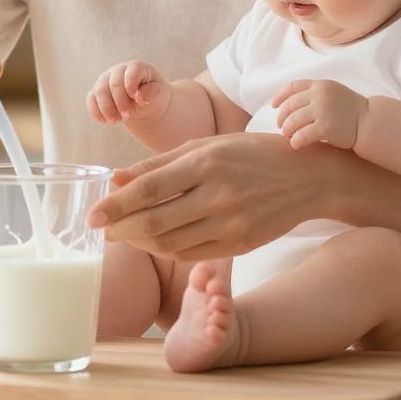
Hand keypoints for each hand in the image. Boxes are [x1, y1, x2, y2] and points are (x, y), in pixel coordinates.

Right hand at [86, 61, 170, 125]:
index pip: (132, 71)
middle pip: (114, 84)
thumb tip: (140, 97)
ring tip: (117, 121)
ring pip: (100, 91)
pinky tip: (104, 121)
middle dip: (120, 102)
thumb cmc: (154, 95)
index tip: (135, 97)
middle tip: (128, 115)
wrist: (144, 103)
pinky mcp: (97, 92)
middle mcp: (119, 70)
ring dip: (107, 108)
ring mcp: (106, 80)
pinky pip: (91, 99)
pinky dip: (96, 111)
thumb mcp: (159, 94)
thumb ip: (153, 93)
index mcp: (136, 67)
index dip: (131, 84)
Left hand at [87, 133, 333, 260]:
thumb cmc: (251, 154)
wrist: (308, 177)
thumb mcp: (207, 145)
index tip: (92, 216)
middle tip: (102, 229)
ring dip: (141, 241)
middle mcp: (218, 194)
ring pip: (170, 243)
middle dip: (121, 228)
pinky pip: (192, 254)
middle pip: (155, 221)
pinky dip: (167, 249)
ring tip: (126, 233)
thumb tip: (116, 178)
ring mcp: (231, 222)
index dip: (115, 204)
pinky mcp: (240, 244)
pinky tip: (156, 240)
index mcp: (207, 162)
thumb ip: (159, 163)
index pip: (149, 188)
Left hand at [270, 79, 367, 150]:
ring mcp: (322, 110)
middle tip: (282, 127)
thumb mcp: (334, 93)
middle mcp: (319, 95)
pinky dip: (295, 141)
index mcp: (321, 85)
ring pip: (293, 121)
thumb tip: (292, 107)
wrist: (370, 121)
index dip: (280, 97)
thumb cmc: (353, 110)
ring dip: (287, 130)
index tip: (273, 106)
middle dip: (282, 118)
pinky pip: (302, 135)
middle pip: (290, 106)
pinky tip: (296, 145)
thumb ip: (316, 95)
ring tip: (289, 136)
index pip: (293, 87)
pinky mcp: (325, 127)